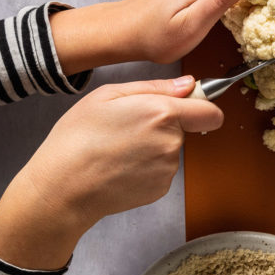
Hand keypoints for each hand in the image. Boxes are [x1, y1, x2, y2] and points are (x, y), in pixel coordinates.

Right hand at [0, 77, 220, 269]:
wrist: (63, 186)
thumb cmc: (78, 137)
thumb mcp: (108, 95)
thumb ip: (156, 87)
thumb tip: (189, 85)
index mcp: (162, 113)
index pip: (211, 112)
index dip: (202, 106)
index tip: (188, 105)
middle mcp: (171, 142)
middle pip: (185, 129)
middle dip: (165, 125)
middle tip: (129, 126)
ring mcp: (167, 169)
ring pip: (171, 149)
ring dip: (153, 147)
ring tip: (119, 148)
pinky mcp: (160, 189)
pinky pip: (161, 170)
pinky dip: (146, 168)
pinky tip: (121, 166)